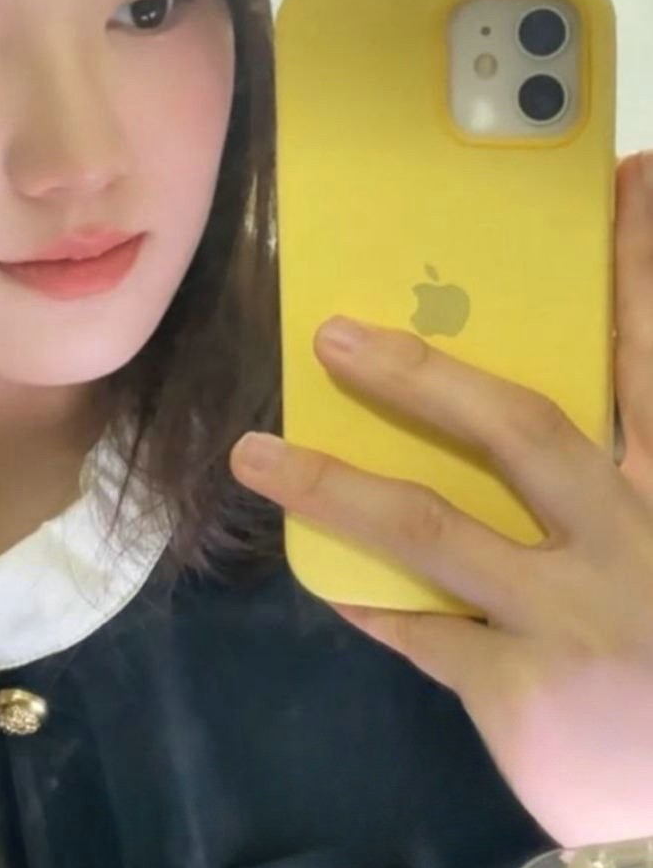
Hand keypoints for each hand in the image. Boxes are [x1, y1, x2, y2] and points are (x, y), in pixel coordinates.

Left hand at [230, 151, 652, 846]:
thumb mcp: (652, 538)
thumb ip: (610, 472)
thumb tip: (536, 402)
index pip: (647, 356)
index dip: (639, 265)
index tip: (627, 176)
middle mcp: (623, 536)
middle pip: (522, 427)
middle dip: (427, 374)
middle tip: (334, 330)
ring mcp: (569, 617)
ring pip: (432, 527)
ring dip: (335, 483)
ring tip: (254, 452)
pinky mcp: (521, 691)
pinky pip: (419, 630)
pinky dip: (368, 599)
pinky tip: (319, 574)